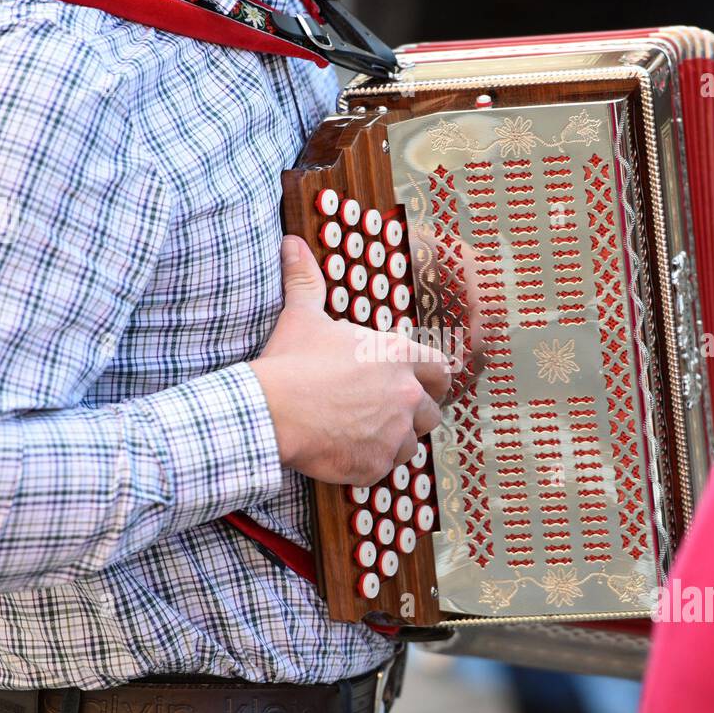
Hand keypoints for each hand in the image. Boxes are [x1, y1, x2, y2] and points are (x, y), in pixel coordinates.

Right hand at [250, 235, 449, 485]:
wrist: (272, 411)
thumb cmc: (291, 362)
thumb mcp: (303, 316)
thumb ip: (306, 280)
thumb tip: (291, 244)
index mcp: (398, 355)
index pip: (441, 369)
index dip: (433, 379)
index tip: (422, 385)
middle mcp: (406, 393)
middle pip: (431, 412)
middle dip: (413, 415)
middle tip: (387, 414)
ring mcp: (395, 431)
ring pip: (411, 444)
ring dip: (392, 442)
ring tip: (361, 435)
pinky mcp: (378, 463)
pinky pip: (384, 468)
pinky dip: (369, 463)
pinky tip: (344, 453)